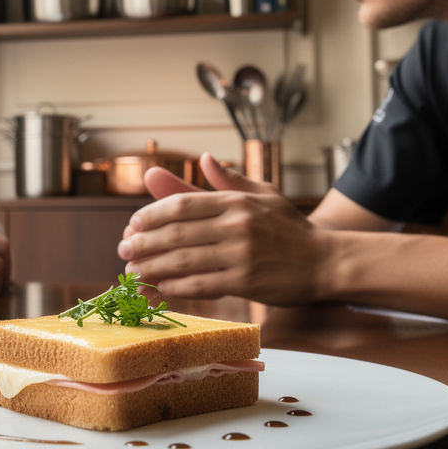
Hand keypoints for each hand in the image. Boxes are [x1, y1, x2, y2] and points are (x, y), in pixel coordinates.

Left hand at [118, 153, 323, 305]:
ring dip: (151, 267)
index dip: (151, 215)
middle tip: (122, 250)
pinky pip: (200, 285)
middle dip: (143, 242)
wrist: (325, 261)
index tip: (132, 225)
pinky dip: (174, 288)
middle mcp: (235, 224)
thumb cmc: (290, 229)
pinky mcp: (245, 281)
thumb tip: (205, 159)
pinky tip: (159, 289)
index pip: (181, 204)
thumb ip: (228, 181)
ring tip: (132, 273)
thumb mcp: (263, 195)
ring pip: (182, 260)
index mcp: (235, 200)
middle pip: (175, 232)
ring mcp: (240, 254)